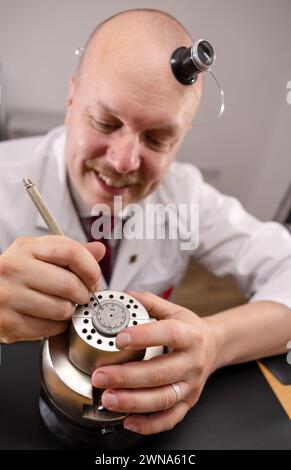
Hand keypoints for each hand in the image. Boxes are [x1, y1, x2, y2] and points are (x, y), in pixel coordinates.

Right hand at [0, 236, 104, 341]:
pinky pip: (48, 328)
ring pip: (61, 309)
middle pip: (69, 284)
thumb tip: (98, 250)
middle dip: (83, 294)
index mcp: (26, 248)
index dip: (91, 268)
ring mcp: (9, 296)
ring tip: (61, 306)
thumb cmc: (15, 274)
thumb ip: (70, 252)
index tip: (94, 279)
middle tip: (80, 296)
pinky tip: (48, 318)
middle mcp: (14, 269)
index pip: (71, 251)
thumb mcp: (39, 254)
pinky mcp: (8, 323)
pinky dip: (55, 326)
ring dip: (69, 311)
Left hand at [92, 291, 217, 434]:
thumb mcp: (175, 311)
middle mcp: (192, 362)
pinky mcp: (188, 402)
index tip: (119, 338)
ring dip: (133, 401)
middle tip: (100, 376)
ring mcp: (191, 385)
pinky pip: (170, 418)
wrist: (215, 347)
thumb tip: (126, 294)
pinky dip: (149, 424)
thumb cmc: (190, 330)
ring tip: (108, 398)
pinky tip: (127, 420)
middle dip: (127, 377)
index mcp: (190, 336)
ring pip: (163, 399)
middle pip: (160, 373)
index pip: (169, 334)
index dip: (144, 336)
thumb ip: (150, 302)